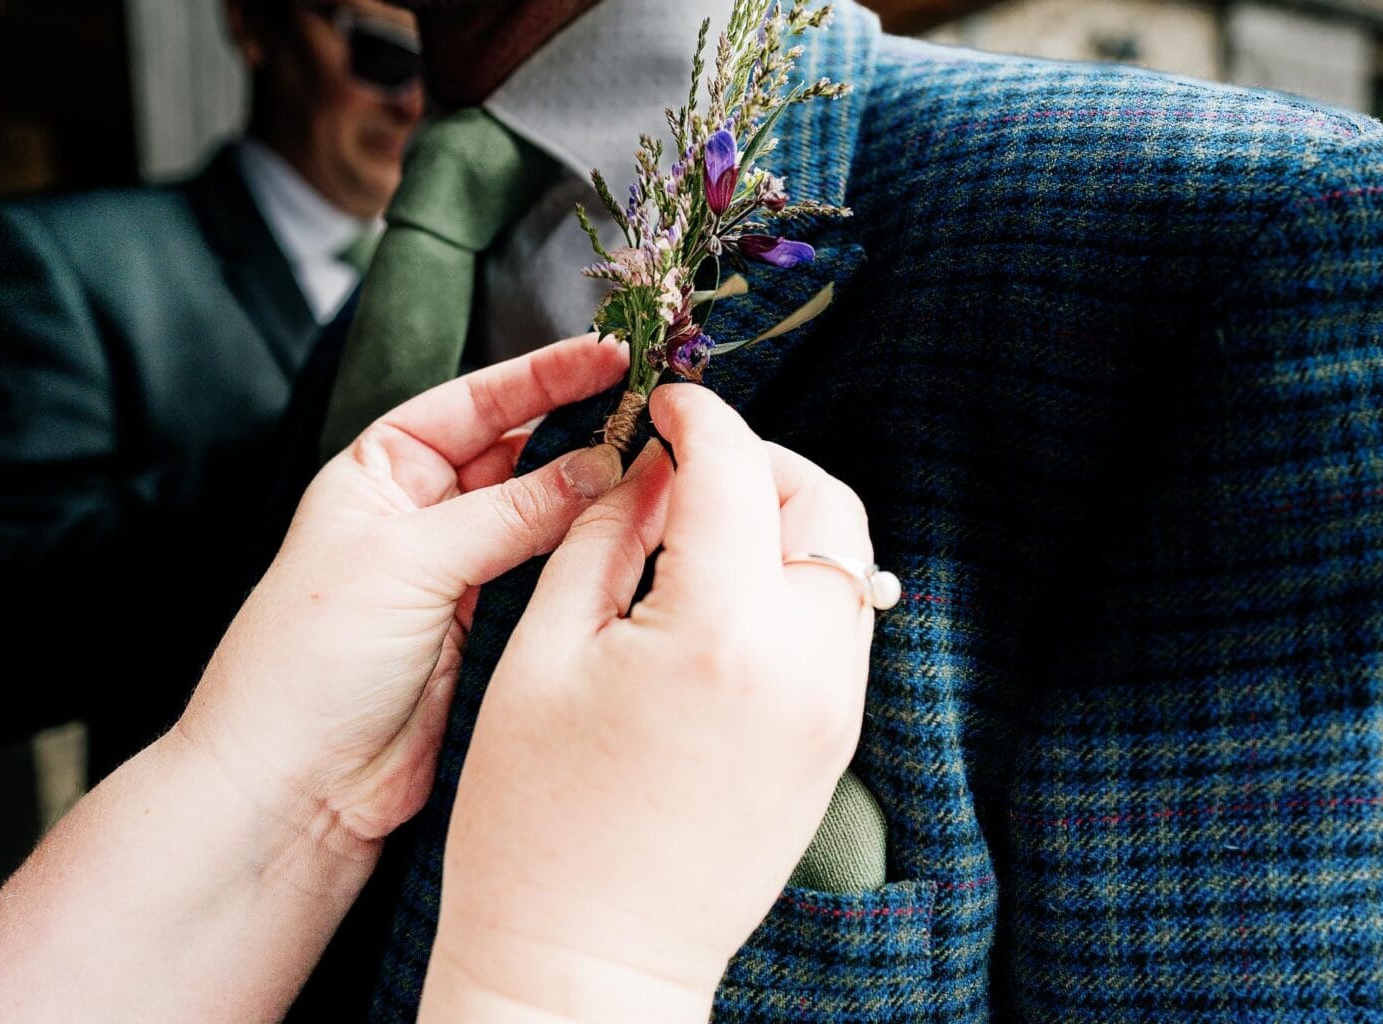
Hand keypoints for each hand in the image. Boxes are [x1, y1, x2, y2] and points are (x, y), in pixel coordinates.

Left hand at [176, 334, 629, 856]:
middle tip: (657, 418)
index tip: (613, 357)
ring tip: (662, 475)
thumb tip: (601, 466)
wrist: (294, 788)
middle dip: (584, 434)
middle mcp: (426, 514)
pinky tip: (637, 542)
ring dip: (597, 500)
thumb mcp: (407, 560)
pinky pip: (554, 581)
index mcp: (383, 471)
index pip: (476, 402)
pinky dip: (593, 561)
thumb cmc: (308, 660)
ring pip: (547, 519)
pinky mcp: (494, 633)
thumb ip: (510, 512)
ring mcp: (464, 574)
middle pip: (521, 454)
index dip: (545, 377)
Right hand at [422, 384, 875, 1022]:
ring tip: (703, 533)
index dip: (701, 416)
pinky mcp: (834, 746)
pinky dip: (798, 586)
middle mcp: (802, 664)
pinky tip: (725, 600)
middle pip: (825, 506)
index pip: (736, 470)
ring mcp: (832, 711)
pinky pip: (840, 629)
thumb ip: (606, 538)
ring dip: (788, 522)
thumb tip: (649, 469)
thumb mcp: (543, 655)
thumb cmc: (535, 821)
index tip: (669, 404)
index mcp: (717, 632)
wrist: (586, 963)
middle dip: (764, 462)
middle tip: (691, 467)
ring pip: (847, 565)